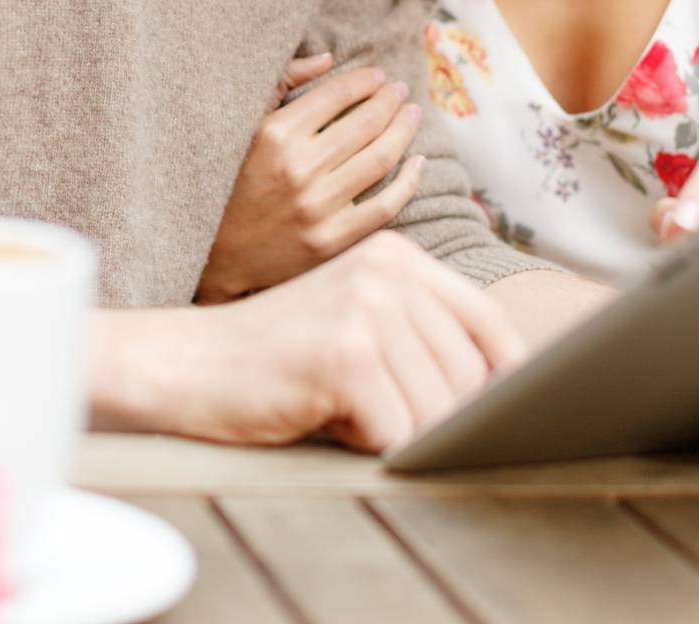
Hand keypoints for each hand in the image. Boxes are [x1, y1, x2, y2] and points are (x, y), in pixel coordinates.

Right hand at [95, 232, 526, 451]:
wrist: (188, 363)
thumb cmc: (278, 354)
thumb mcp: (359, 318)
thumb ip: (422, 331)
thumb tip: (509, 381)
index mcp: (397, 255)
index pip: (487, 318)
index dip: (507, 371)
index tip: (507, 406)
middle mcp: (388, 270)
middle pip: (468, 373)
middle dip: (437, 413)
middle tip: (378, 411)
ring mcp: (367, 307)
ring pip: (437, 407)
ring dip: (397, 429)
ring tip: (346, 408)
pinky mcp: (345, 354)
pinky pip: (396, 431)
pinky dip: (366, 442)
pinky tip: (326, 416)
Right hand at [196, 53, 426, 301]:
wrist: (217, 254)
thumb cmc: (232, 181)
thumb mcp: (246, 125)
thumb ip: (283, 82)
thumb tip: (327, 58)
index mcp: (275, 134)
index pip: (336, 94)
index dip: (365, 80)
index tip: (379, 76)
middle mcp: (298, 168)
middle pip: (366, 123)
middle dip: (391, 100)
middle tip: (401, 91)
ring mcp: (316, 207)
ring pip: (381, 158)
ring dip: (404, 130)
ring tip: (412, 115)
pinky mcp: (330, 241)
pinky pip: (385, 206)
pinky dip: (409, 182)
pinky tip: (418, 162)